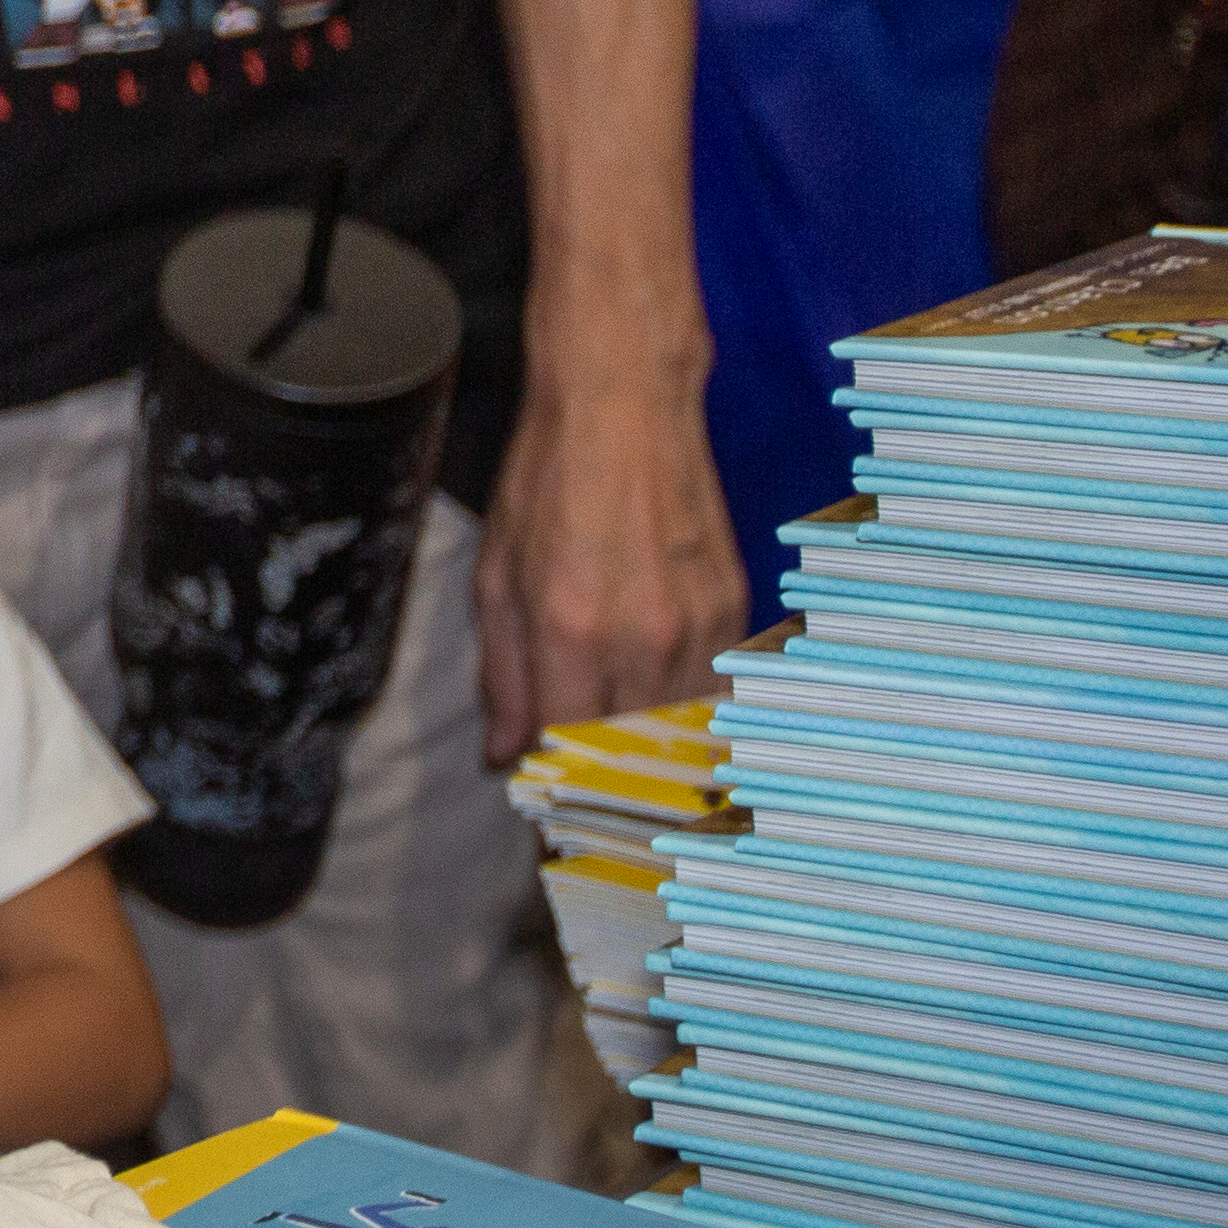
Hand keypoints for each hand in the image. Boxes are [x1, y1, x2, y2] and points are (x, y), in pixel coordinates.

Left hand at [474, 328, 741, 762]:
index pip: (566, 750)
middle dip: (604, 786)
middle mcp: (642, 635)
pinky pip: (711, 688)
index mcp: (569, 630)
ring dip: (649, 753)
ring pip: (679, 729)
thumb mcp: (494, 577)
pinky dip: (682, 707)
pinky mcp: (733, 608)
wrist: (623, 407)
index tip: (547, 820)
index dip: (555, 792)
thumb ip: (500, 675)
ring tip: (624, 763)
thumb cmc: (547, 484)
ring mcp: (697, 624)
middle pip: (629, 752)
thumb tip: (503, 756)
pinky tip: (658, 703)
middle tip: (586, 803)